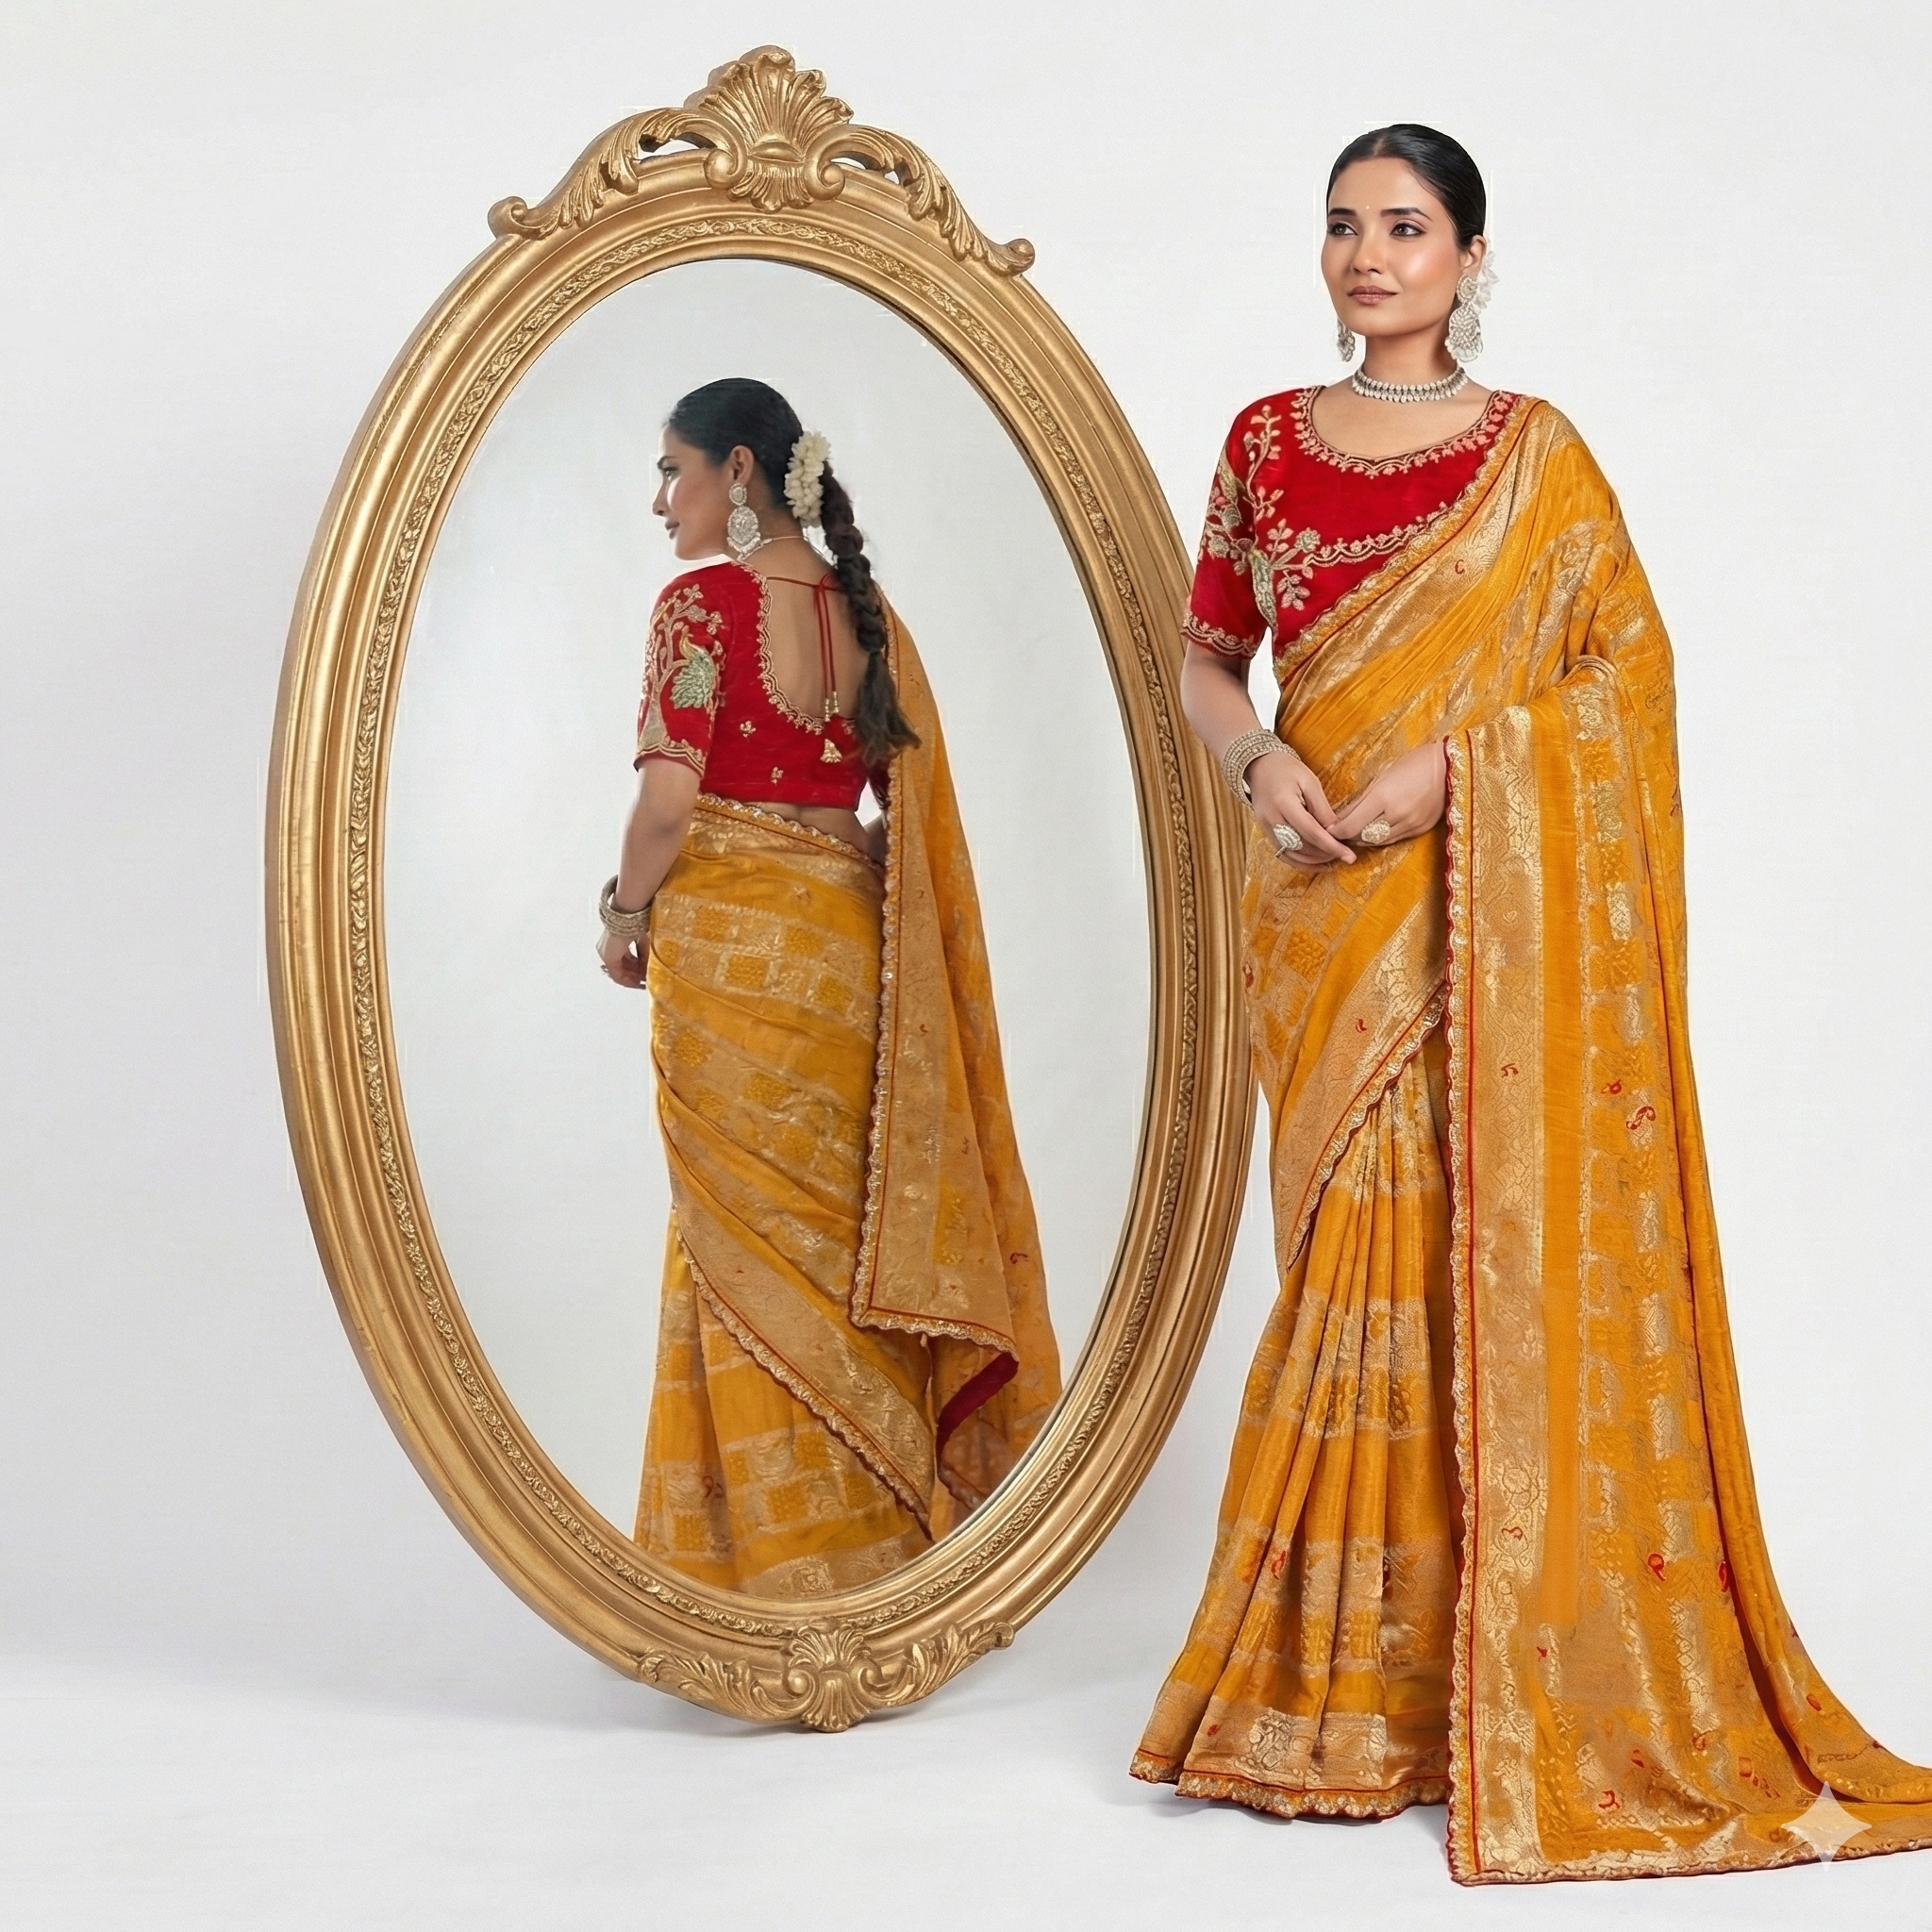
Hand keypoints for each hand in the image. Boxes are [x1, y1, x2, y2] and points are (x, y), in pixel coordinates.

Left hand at [598, 925, 646, 988]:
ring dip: (632, 978)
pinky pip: (617, 974)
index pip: (627, 958)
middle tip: (646, 981)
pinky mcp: (608, 959)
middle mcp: (609, 949)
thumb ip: (645, 956)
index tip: (647, 974)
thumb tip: (649, 970)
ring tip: (643, 983)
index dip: (637, 967)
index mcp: (616, 942)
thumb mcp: (644, 942)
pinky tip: (637, 983)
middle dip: (635, 974)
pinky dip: (627, 980)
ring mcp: (606, 954)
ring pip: (620, 971)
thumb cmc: (637, 924)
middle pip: (623, 966)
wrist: (629, 917)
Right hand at [1246, 748, 1354, 868]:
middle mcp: (1271, 819)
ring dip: (1314, 861)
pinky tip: (1316, 862)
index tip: (1349, 856)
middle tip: (1346, 855)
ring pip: (1292, 854)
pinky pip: (1283, 854)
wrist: (1260, 767)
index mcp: (1284, 803)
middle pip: (1302, 846)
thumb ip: (1322, 808)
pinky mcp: (1264, 833)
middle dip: (1326, 854)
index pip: (1311, 832)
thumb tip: (1336, 832)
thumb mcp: (1310, 782)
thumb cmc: (1288, 770)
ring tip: (1334, 859)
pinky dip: (1300, 862)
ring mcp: (1265, 828)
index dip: (1332, 846)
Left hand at [1329, 740, 1447, 850]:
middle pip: (1362, 836)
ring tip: (1353, 833)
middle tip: (1337, 833)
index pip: (1350, 825)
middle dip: (1347, 836)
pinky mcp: (1421, 829)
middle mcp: (1397, 814)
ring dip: (1363, 839)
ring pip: (1377, 841)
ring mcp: (1411, 823)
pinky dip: (1380, 837)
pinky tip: (1374, 831)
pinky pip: (1394, 840)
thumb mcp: (1382, 776)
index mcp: (1384, 797)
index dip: (1336, 831)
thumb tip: (1340, 816)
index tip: (1327, 830)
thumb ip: (1361, 800)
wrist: (1450, 766)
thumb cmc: (1413, 763)